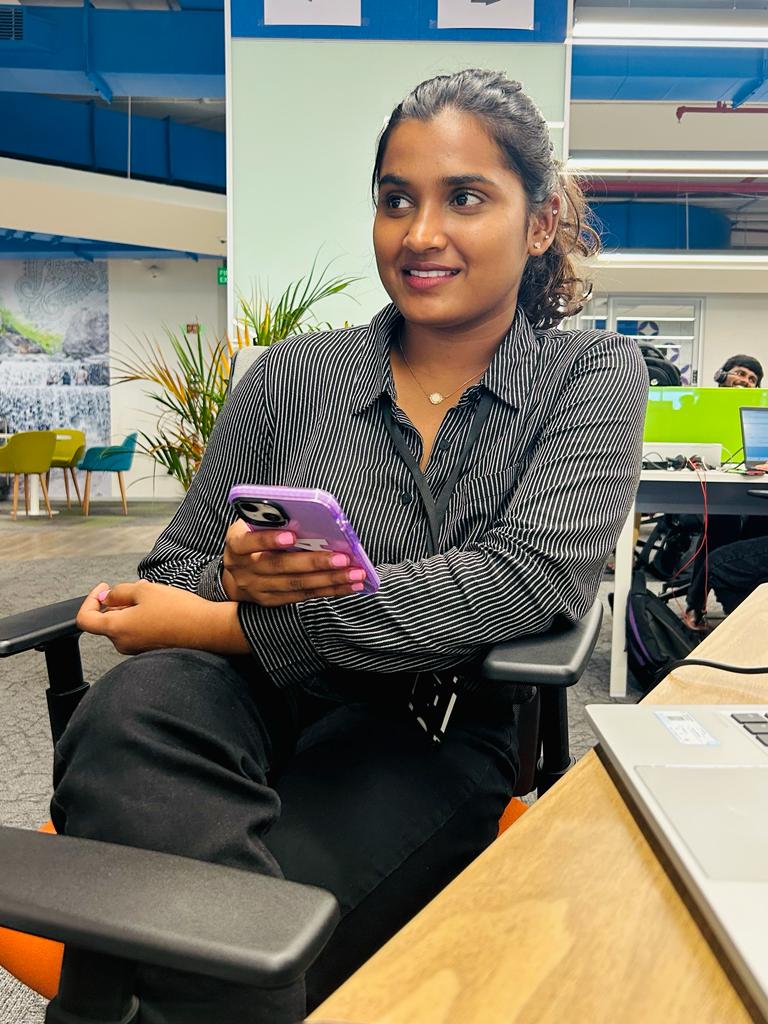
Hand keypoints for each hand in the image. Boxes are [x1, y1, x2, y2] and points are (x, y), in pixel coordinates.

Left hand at [76, 580, 248, 655]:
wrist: (208, 630)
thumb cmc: (178, 610)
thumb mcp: (145, 589)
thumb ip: (119, 592)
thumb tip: (106, 597)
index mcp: (116, 629)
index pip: (85, 619)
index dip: (90, 600)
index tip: (104, 588)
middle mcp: (123, 644)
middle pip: (107, 621)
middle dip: (116, 601)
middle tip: (136, 586)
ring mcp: (137, 649)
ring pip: (124, 625)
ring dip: (132, 608)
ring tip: (153, 595)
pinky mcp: (151, 650)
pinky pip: (139, 632)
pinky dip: (143, 618)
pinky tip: (161, 608)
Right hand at [222, 519, 367, 605]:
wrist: (233, 577)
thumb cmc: (249, 540)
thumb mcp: (249, 524)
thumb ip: (269, 515)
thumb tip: (295, 498)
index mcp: (236, 545)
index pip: (249, 542)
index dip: (269, 539)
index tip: (292, 535)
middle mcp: (245, 570)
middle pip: (281, 567)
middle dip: (314, 562)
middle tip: (343, 557)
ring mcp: (259, 589)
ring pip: (297, 585)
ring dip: (329, 579)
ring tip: (355, 573)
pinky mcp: (273, 601)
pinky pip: (304, 596)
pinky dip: (329, 590)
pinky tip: (349, 584)